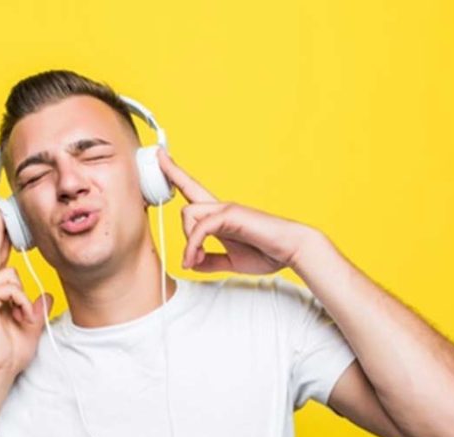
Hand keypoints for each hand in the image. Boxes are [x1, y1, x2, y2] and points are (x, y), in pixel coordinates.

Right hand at [0, 206, 53, 375]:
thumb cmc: (11, 351)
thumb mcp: (33, 325)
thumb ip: (37, 309)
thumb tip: (46, 295)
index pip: (0, 259)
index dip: (2, 238)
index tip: (3, 217)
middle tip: (1, 206)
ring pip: (11, 274)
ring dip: (22, 298)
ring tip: (21, 317)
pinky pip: (9, 286)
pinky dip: (19, 302)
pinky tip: (16, 316)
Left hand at [156, 147, 316, 274]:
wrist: (292, 250)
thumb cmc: (267, 252)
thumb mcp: (232, 261)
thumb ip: (211, 261)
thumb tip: (193, 263)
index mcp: (220, 216)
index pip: (193, 190)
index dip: (175, 173)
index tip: (161, 156)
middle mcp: (221, 207)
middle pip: (187, 198)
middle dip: (172, 181)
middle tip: (168, 192)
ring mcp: (226, 209)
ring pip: (189, 213)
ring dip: (187, 242)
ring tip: (194, 260)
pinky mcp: (231, 215)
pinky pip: (200, 228)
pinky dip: (193, 246)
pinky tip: (196, 260)